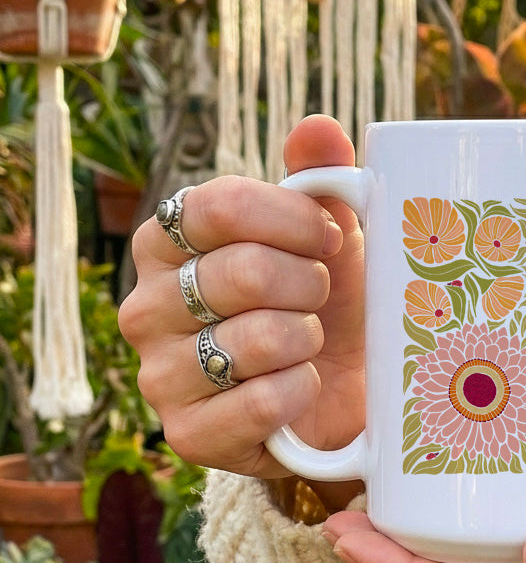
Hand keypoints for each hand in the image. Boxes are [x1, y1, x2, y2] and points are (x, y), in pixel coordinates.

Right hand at [119, 115, 365, 500]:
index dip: (294, 220)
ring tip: (309, 342)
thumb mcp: (328, 236)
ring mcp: (158, 375)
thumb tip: (319, 127)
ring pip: (255, 338)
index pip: (218, 206)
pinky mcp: (187, 435)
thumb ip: (320, 179)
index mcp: (168, 242)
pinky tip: (303, 386)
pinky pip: (262, 401)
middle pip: (243, 271)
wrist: (341, 391)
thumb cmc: (327, 303)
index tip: (331, 238)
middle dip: (310, 284)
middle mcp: (145, 305)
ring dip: (307, 338)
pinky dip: (303, 390)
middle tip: (321, 297)